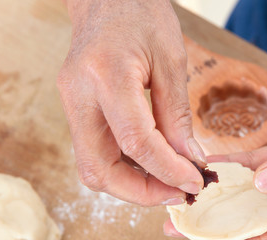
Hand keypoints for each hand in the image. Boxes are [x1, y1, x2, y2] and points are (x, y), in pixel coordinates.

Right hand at [58, 0, 205, 205]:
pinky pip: (96, 153)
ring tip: (169, 183)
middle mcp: (78, 95)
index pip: (135, 142)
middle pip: (99, 168)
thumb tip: (190, 159)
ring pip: (92, 168)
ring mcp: (72, 104)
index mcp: (106, 75)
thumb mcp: (171, 60)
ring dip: (132, 185)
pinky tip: (153, 166)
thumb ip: (177, 115)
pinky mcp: (76, 110)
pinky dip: (125, 168)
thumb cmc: (141, 15)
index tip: (194, 182)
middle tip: (177, 194)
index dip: (167, 170)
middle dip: (140, 192)